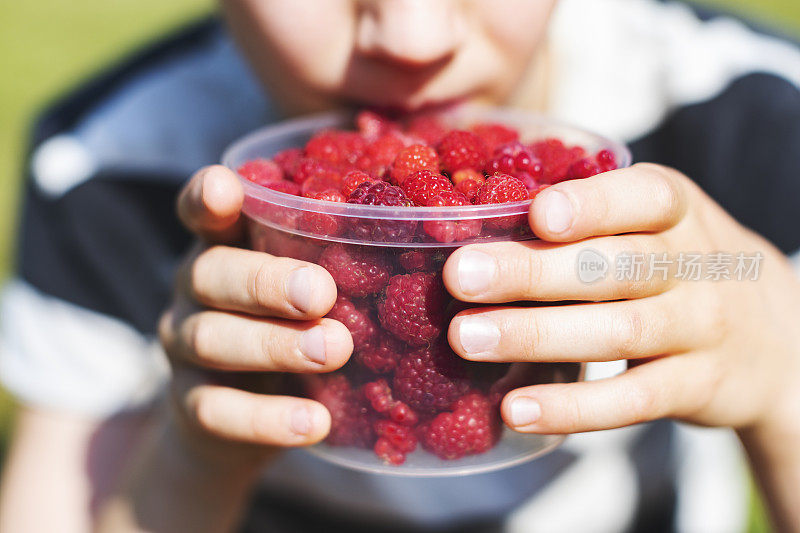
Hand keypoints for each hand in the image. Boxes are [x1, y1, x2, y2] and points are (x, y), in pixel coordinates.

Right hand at [158, 166, 352, 466]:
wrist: (239, 417)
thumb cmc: (294, 325)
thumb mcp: (314, 285)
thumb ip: (346, 258)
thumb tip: (440, 232)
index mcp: (228, 246)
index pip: (203, 209)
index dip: (206, 196)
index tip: (225, 188)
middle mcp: (198, 289)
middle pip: (210, 273)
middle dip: (266, 282)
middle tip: (322, 294)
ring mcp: (186, 347)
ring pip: (210, 339)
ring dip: (275, 345)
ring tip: (335, 351)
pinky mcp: (193, 406)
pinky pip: (217, 411)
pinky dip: (268, 417)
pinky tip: (315, 422)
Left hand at [443, 163, 799, 434]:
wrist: (776, 338)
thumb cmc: (679, 266)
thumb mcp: (656, 226)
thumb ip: (591, 218)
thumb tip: (479, 214)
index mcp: (677, 211)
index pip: (643, 198)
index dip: (592, 205)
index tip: (536, 213)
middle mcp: (694, 266)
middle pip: (614, 267)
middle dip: (532, 271)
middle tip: (460, 276)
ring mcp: (700, 329)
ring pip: (618, 332)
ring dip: (536, 335)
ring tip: (465, 339)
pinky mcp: (696, 387)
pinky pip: (632, 401)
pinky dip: (573, 408)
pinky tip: (515, 410)